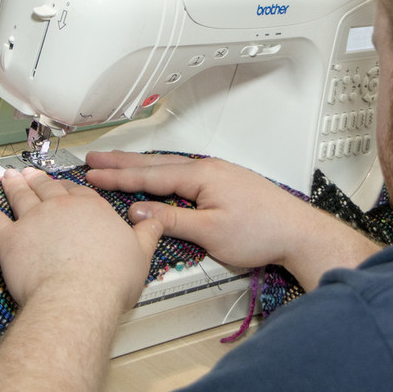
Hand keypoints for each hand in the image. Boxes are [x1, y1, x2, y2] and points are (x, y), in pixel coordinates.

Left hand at [0, 167, 162, 307]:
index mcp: (92, 209)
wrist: (78, 297)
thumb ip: (147, 234)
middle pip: (48, 188)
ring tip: (8, 176)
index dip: (72, 189)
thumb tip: (156, 221)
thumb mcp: (141, 255)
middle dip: (40, 179)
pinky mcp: (8, 239)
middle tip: (31, 173)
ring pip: (20, 195)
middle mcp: (61, 208)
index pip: (81, 192)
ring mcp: (33, 220)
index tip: (67, 187)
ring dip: (12, 184)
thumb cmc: (109, 281)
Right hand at [85, 151, 380, 290]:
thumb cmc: (263, 232)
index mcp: (202, 176)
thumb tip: (140, 211)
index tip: (93, 175)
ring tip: (117, 164)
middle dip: (122, 162)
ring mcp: (219, 174)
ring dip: (141, 166)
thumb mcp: (211, 232)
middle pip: (157, 164)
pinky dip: (163, 173)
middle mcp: (209, 169)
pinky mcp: (226, 183)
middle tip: (94, 159)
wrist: (299, 232)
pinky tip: (158, 177)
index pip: (150, 176)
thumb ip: (172, 220)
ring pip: (170, 167)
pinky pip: (185, 173)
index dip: (118, 177)